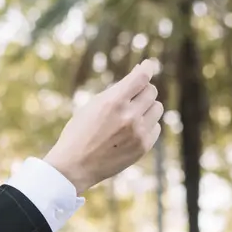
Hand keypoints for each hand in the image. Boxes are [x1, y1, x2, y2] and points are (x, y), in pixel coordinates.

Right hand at [44, 61, 163, 194]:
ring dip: (147, 108)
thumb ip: (117, 90)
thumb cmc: (80, 132)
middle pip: (151, 91)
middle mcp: (129, 116)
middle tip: (130, 99)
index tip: (148, 65)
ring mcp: (138, 133)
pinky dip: (147, 126)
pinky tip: (131, 132)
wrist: (74, 166)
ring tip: (130, 117)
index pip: (141, 78)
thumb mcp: (92, 106)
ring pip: (157, 108)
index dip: (147, 68)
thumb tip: (142, 71)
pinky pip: (156, 127)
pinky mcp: (143, 147)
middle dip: (142, 92)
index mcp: (113, 102)